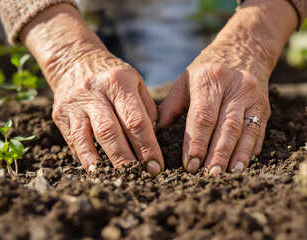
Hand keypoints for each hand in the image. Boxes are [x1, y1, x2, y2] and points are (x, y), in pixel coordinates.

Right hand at [51, 49, 163, 175]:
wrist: (74, 61)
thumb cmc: (112, 75)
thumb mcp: (134, 81)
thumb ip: (146, 107)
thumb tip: (152, 140)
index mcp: (118, 82)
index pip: (135, 120)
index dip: (147, 146)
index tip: (156, 166)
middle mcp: (94, 92)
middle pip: (110, 132)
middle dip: (127, 159)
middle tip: (141, 176)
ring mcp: (74, 104)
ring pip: (86, 139)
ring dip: (102, 163)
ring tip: (117, 179)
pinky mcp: (60, 114)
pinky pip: (73, 141)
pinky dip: (85, 158)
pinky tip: (96, 170)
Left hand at [158, 0, 296, 174]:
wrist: (244, 49)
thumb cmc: (208, 69)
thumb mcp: (186, 81)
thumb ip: (170, 106)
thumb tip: (155, 132)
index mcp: (209, 79)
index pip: (202, 117)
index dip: (197, 143)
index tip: (190, 165)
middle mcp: (234, 86)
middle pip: (225, 126)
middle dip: (216, 154)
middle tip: (208, 175)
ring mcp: (252, 96)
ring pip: (244, 130)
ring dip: (235, 155)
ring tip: (226, 174)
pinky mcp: (264, 105)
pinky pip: (258, 130)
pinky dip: (250, 149)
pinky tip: (242, 163)